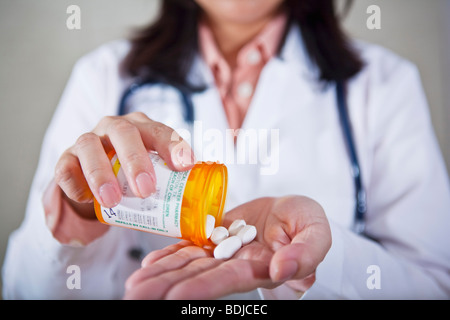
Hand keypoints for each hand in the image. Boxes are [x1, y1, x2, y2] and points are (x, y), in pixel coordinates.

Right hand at [54, 112, 194, 218]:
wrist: (95, 178)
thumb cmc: (131, 173)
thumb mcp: (153, 170)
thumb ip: (172, 179)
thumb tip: (200, 202)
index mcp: (142, 128)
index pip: (160, 130)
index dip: (173, 146)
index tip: (185, 166)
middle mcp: (114, 127)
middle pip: (124, 132)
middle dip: (136, 160)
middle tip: (146, 190)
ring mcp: (88, 140)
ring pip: (90, 146)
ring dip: (101, 173)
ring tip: (113, 200)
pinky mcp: (66, 158)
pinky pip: (66, 167)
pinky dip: (75, 183)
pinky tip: (87, 199)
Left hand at [124, 196, 331, 298]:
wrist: (290, 211)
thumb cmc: (306, 222)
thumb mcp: (317, 233)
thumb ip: (305, 253)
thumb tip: (282, 269)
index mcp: (259, 266)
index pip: (226, 279)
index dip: (201, 288)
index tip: (173, 297)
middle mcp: (235, 263)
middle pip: (197, 277)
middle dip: (166, 287)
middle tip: (135, 297)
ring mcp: (221, 251)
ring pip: (187, 264)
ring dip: (160, 274)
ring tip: (134, 285)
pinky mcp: (214, 236)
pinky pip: (189, 247)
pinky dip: (170, 255)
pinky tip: (149, 263)